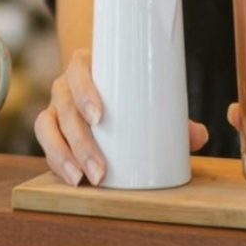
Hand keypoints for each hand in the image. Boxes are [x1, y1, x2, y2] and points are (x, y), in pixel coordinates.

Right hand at [35, 48, 209, 185]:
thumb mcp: (146, 97)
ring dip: (63, 156)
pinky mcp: (50, 128)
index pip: (78, 70)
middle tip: (100, 169)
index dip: (84, 91)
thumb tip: (199, 136)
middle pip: (64, 108)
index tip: (99, 117)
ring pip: (47, 128)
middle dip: (80, 141)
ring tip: (83, 180)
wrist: (104, 89)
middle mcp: (65, 85)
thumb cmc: (128, 92)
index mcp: (87, 66)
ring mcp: (55, 106)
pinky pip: (46, 143)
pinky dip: (56, 161)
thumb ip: (172, 117)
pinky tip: (71, 178)